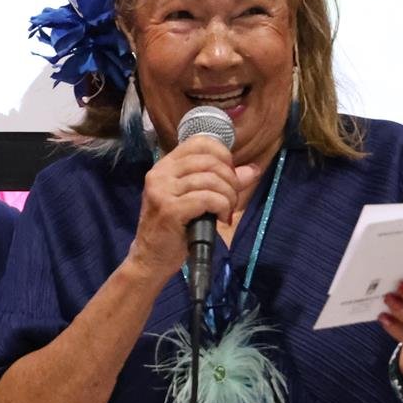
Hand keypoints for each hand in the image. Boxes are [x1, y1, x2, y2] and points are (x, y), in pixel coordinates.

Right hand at [124, 137, 260, 279]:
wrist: (150, 259)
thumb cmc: (173, 229)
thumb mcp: (197, 200)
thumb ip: (222, 182)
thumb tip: (252, 169)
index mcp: (165, 166)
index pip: (200, 142)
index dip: (223, 155)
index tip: (229, 175)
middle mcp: (160, 173)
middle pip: (209, 161)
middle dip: (230, 179)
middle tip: (231, 199)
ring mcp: (162, 191)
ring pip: (211, 180)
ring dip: (228, 196)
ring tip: (226, 211)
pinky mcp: (170, 209)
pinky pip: (207, 198)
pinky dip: (222, 207)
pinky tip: (221, 219)